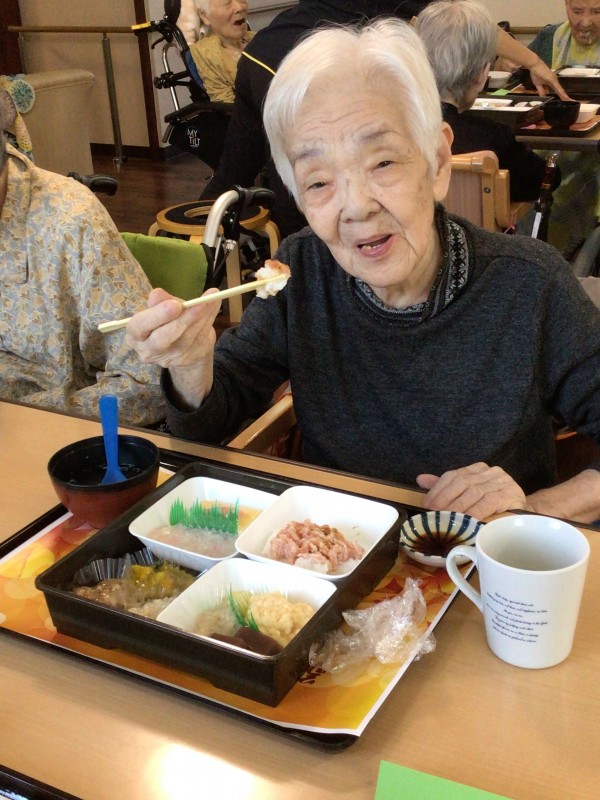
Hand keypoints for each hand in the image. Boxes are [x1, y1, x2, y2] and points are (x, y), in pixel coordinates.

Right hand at [126, 287, 220, 406]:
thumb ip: (159, 302)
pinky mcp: (187, 359)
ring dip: (201, 316)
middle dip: (181, 321)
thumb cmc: (164, 320)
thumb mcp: (159, 308)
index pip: (139, 326)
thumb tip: (157, 294)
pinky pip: (200, 338)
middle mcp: (149, 350)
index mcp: (135, 334)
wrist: (179, 343)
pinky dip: (209, 320)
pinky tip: (214, 305)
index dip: (156, 316)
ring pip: (186, 337)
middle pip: (162, 338)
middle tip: (198, 305)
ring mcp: (169, 358)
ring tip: (211, 299)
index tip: (175, 305)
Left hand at [416, 462, 528, 519]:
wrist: (524, 517)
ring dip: (458, 507)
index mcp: (477, 469)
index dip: (438, 489)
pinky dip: (476, 511)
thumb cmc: (492, 507)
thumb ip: (445, 487)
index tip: (427, 504)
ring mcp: (502, 482)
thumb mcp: (467, 496)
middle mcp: (490, 472)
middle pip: (462, 482)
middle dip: (445, 499)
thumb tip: (420, 480)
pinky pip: (490, 502)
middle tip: (434, 514)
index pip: (453, 475)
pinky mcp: (511, 495)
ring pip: (474, 492)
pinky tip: (467, 520)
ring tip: (447, 519)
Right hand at [528, 59, 568, 99]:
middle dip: (565, 97)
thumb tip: (544, 97)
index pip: (557, 91)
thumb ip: (541, 91)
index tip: (566, 101)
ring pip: (560, 91)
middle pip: (560, 91)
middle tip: (571, 102)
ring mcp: (554, 81)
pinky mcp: (552, 80)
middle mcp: (555, 81)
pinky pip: (557, 88)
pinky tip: (565, 97)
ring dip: (565, 97)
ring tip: (570, 101)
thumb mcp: (538, 85)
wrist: (534, 65)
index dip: (561, 96)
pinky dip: (561, 93)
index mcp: (552, 83)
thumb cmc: (536, 73)